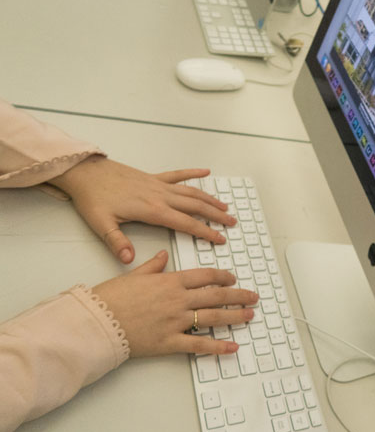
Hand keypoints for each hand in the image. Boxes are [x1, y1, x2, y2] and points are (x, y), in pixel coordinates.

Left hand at [49, 155, 235, 263]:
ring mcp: (158, 184)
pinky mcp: (152, 177)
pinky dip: (193, 173)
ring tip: (225, 206)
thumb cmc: (92, 198)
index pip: (186, 223)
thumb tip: (129, 260)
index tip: (220, 239)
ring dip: (210, 198)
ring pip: (191, 191)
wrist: (85, 173)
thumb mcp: (101, 224)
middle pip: (195, 206)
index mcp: (152, 210)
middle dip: (216, 215)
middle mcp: (160, 196)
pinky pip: (178, 174)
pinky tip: (205, 171)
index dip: (205, 232)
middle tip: (232, 222)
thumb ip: (117, 242)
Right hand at [91, 250, 257, 356]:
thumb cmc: (110, 298)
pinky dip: (218, 347)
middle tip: (253, 297)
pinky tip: (233, 347)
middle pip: (216, 295)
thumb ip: (153, 266)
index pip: (205, 276)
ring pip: (213, 317)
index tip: (233, 279)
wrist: (96, 322)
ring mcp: (175, 321)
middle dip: (238, 295)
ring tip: (249, 315)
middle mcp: (177, 300)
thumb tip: (163, 255)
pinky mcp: (170, 342)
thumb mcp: (133, 275)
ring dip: (235, 316)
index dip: (223, 277)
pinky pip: (199, 344)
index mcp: (170, 281)